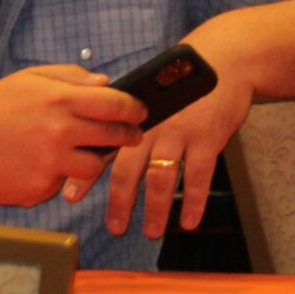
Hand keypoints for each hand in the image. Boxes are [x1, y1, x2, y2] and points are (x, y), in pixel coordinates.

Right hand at [0, 66, 145, 206]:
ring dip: (94, 160)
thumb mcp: (28, 79)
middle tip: (132, 135)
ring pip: (94, 167)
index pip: (116, 104)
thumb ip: (71, 77)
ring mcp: (51, 162)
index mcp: (59, 99)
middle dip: (129, 135)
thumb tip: (106, 82)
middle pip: (114, 137)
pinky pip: (63, 183)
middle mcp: (59, 131)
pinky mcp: (41, 187)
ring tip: (80, 150)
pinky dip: (58, 175)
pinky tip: (38, 164)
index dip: (135, 109)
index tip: (141, 112)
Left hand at [93, 55, 256, 240]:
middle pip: (129, 170)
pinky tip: (190, 221)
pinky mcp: (208, 138)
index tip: (70, 197)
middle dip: (120, 203)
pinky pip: (199, 177)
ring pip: (161, 178)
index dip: (86, 173)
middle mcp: (152, 126)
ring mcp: (180, 133)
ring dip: (155, 209)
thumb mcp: (151, 92)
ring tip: (151, 232)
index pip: (103, 147)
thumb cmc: (184, 80)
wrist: (224, 61)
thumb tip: (102, 143)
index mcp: (134, 116)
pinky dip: (193, 201)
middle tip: (115, 228)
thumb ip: (129, 117)